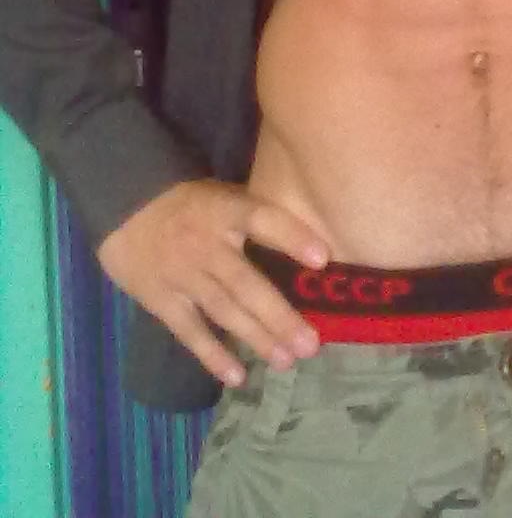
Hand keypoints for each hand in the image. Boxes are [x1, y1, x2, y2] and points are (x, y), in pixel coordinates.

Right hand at [96, 179, 329, 386]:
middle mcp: (207, 245)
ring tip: (286, 361)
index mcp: (227, 210)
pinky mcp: (162, 300)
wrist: (126, 208)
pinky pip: (190, 331)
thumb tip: (311, 246)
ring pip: (224, 311)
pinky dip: (213, 355)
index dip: (293, 237)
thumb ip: (258, 218)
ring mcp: (183, 274)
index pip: (264, 219)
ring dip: (256, 338)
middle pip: (247, 283)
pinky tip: (237, 376)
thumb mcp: (225, 195)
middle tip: (311, 345)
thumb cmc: (192, 203)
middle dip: (279, 316)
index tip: (323, 259)